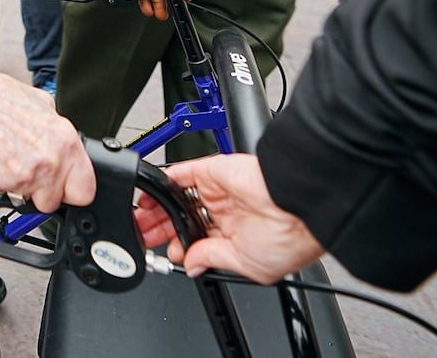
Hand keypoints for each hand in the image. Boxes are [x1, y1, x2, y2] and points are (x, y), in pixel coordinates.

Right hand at [0, 53, 94, 212]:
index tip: (66, 186)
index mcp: (65, 142)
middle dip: (47, 192)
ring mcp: (25, 176)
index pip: (85, 190)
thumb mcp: (44, 105)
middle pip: (56, 202)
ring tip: (12, 160)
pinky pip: (8, 195)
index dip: (74, 189)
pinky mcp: (1, 183)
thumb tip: (65, 148)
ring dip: (23, 187)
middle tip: (35, 174)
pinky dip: (4, 183)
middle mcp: (49, 162)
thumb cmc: (0, 97)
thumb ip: (59, 134)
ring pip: (31, 201)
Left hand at [134, 154, 325, 283]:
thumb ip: (213, 259)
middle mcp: (227, 213)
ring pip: (179, 197)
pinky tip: (149, 191)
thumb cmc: (289, 237)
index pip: (200, 242)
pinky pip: (182, 173)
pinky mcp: (212, 171)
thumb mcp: (248, 264)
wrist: (298, 205)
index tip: (163, 253)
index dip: (178, 247)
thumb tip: (193, 265)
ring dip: (158, 206)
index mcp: (238, 237)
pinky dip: (163, 181)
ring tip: (138, 217)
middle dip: (161, 228)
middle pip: (184, 219)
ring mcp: (218, 191)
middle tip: (142, 234)